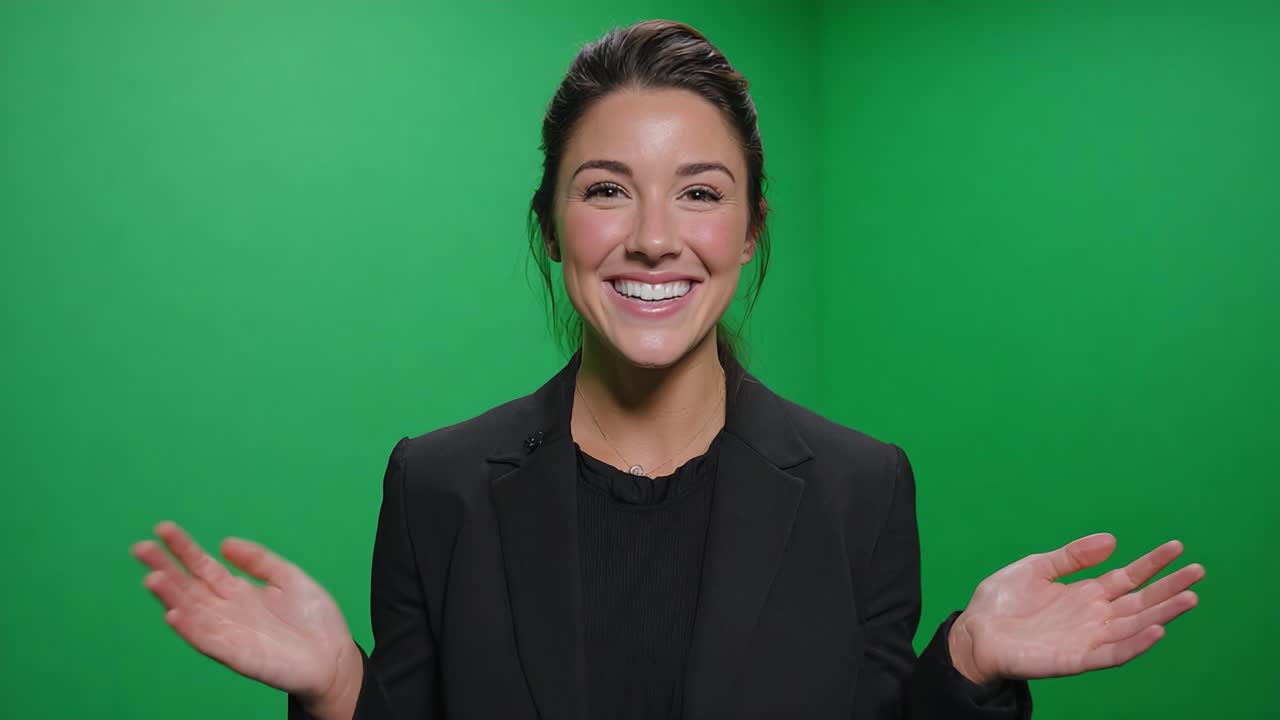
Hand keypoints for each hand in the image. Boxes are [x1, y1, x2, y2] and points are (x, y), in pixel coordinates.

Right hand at [131, 521, 361, 715]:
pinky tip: (173, 614)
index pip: (203, 567)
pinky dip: (189, 629)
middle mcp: (226, 611)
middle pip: (188, 587)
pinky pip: (207, 641)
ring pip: (191, 612)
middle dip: (165, 567)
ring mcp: (229, 633)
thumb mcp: (288, 577)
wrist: (335, 656)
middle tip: (140, 547)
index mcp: (238, 591)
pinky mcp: (237, 655)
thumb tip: (224, 543)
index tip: (164, 528)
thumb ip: (258, 559)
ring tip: (152, 577)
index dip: (183, 548)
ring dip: (170, 596)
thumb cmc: (313, 619)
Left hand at [948, 533, 1203, 685]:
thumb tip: (1112, 540)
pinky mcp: (1076, 659)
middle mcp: (1094, 616)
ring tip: (1189, 598)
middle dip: (1169, 588)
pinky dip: (1135, 644)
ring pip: (1134, 627)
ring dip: (1162, 614)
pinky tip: (1155, 630)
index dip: (1153, 563)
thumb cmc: (1002, 602)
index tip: (1177, 547)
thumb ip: (1073, 556)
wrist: (974, 632)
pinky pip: (1112, 653)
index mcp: (1086, 593)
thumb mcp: (1037, 567)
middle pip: (1140, 602)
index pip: (1129, 577)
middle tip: (1198, 572)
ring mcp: (1088, 638)